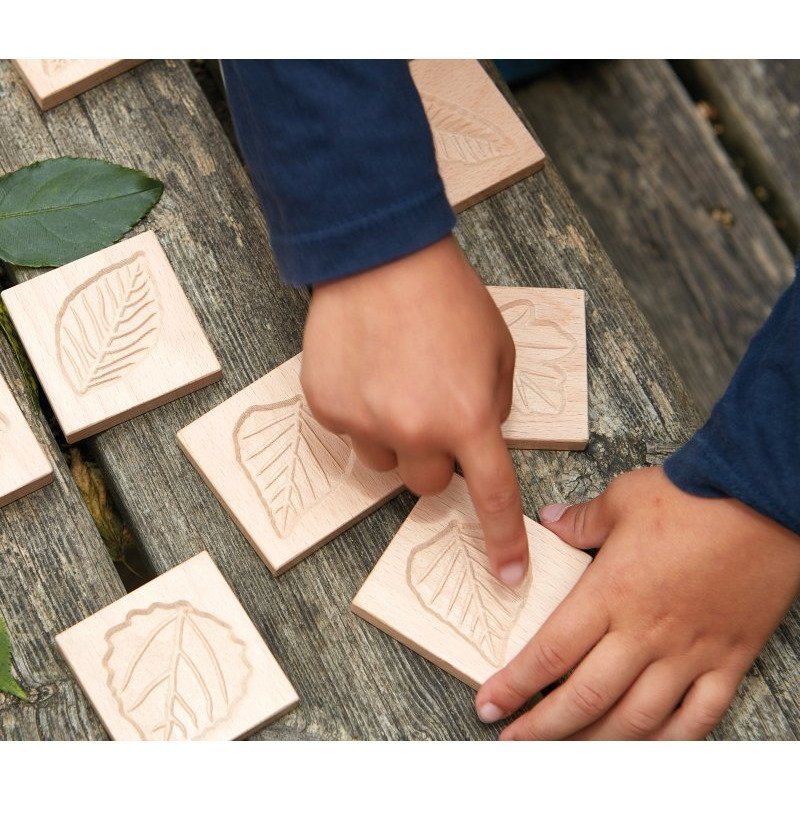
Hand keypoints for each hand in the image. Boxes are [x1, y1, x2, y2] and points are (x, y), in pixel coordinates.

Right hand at [301, 236, 528, 582]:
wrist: (379, 256)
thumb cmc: (447, 297)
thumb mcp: (498, 349)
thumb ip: (493, 404)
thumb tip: (476, 440)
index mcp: (467, 416)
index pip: (490, 495)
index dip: (501, 540)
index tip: (507, 576)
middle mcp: (414, 429)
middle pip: (426, 485)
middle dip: (433, 458)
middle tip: (430, 411)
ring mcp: (363, 421)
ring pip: (382, 460)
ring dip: (392, 435)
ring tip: (392, 378)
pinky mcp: (326, 407)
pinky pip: (347, 431)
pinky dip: (358, 409)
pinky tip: (364, 367)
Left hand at [476, 466, 799, 738]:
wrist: (767, 499)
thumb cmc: (695, 497)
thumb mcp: (624, 499)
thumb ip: (582, 520)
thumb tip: (552, 521)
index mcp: (610, 594)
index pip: (550, 653)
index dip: (515, 686)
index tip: (488, 704)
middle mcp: (645, 633)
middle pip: (585, 697)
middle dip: (542, 727)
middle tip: (512, 740)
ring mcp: (690, 652)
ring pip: (636, 718)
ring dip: (596, 742)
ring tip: (565, 752)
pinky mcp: (729, 659)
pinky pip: (698, 716)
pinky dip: (669, 740)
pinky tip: (644, 747)